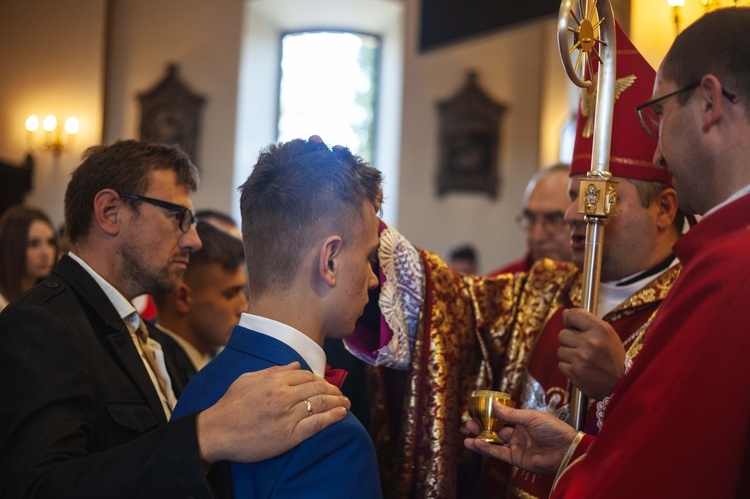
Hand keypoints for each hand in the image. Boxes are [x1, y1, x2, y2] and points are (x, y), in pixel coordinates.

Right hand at [195, 362, 349, 463]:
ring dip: (338, 402)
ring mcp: (287, 416)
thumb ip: (273, 371)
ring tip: (346, 402)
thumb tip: (295, 364)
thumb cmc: (229, 406)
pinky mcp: (289, 436)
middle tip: (341, 393)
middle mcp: (283, 395)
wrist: (215, 431)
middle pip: (317, 389)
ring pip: (320, 404)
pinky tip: (342, 414)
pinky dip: (333, 417)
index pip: (306, 376)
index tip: (326, 383)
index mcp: (274, 380)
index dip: (319, 379)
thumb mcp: (248, 379)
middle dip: (333, 390)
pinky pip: (317, 424)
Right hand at [464, 401, 577, 474]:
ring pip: (495, 443)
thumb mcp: (531, 417)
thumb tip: (494, 404)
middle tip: (469, 423)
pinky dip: (487, 449)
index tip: (477, 411)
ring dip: (481, 439)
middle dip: (482, 427)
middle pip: (496, 430)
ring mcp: (517, 446)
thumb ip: (511, 413)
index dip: (490, 415)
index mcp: (523, 421)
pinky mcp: (517, 459)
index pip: (503, 417)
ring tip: (467, 436)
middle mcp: (518, 434)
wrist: (566, 450)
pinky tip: (477, 444)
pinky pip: (499, 453)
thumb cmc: (553, 429)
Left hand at [557, 309, 625, 399]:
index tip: (572, 326)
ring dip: (569, 355)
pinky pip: (561, 365)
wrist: (620, 385)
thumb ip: (586, 321)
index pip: (574, 315)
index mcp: (601, 330)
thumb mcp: (607, 334)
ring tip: (583, 360)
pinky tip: (581, 369)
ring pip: (560, 350)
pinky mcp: (575, 372)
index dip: (569, 320)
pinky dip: (569, 368)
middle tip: (582, 348)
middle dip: (570, 341)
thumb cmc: (613, 357)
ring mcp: (582, 358)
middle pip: (562, 334)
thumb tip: (565, 313)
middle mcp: (591, 342)